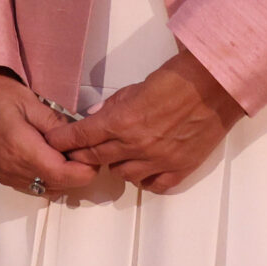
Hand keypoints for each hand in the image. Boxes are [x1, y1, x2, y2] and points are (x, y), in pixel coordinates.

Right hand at [0, 68, 98, 196]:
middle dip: (77, 173)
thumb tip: (79, 139)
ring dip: (63, 177)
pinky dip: (48, 178)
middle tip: (84, 152)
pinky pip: (34, 186)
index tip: (94, 157)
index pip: (62, 174)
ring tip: (68, 154)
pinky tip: (51, 159)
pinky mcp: (4, 177)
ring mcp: (6, 176)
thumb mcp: (31, 102)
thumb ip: (57, 125)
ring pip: (47, 189)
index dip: (84, 170)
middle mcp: (12, 168)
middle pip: (57, 184)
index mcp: (20, 148)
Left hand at [49, 49, 242, 192]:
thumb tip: (93, 116)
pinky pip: (153, 185)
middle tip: (76, 152)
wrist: (214, 88)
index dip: (64, 140)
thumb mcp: (136, 86)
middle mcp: (137, 145)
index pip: (82, 136)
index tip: (52, 143)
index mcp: (123, 121)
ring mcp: (158, 160)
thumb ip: (113, 105)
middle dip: (81, 155)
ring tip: (119, 154)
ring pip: (123, 175)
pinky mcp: (179, 169)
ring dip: (116, 165)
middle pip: (96, 158)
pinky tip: (144, 169)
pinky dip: (145, 179)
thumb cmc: (177, 80)